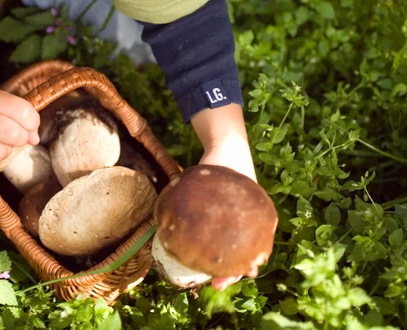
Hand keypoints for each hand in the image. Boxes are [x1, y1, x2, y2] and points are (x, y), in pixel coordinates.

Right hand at [0, 87, 39, 174]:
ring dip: (4, 152)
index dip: (32, 123)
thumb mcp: (5, 104)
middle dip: (20, 139)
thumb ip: (25, 117)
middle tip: (11, 135)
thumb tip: (35, 140)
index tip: (26, 125)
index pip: (25, 113)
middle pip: (16, 136)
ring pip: (1, 154)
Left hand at [190, 104, 259, 290]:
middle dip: (231, 273)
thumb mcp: (219, 170)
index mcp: (256, 216)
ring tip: (207, 280)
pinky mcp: (224, 221)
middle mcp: (247, 223)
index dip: (246, 264)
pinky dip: (213, 251)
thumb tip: (174, 192)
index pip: (257, 247)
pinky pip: (220, 239)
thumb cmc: (226, 159)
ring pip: (231, 251)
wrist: (226, 146)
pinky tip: (197, 259)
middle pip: (243, 254)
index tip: (242, 274)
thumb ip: (206, 183)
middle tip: (215, 285)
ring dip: (222, 267)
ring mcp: (236, 223)